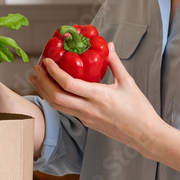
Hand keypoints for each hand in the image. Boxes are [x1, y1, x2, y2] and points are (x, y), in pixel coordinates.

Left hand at [29, 42, 164, 152]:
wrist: (143, 134)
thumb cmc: (138, 109)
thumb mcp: (127, 82)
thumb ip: (115, 62)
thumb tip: (108, 45)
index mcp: (98, 96)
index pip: (68, 84)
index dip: (54, 72)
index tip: (47, 61)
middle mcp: (88, 109)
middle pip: (55, 97)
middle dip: (42, 82)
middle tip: (36, 68)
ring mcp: (85, 118)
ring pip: (57, 106)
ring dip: (44, 91)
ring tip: (37, 78)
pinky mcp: (86, 123)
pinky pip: (66, 110)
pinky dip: (55, 99)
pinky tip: (52, 89)